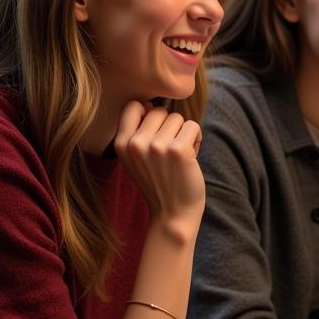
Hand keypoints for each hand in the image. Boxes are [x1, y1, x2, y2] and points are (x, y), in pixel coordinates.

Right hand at [114, 101, 204, 230]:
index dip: (149, 114)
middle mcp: (136, 143)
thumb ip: (137, 133)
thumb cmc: (158, 183)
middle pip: (160, 110)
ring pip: (178, 118)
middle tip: (170, 150)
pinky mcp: (178, 150)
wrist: (172, 214)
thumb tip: (149, 104)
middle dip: (170, 127)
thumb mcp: (136, 159)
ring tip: (180, 156)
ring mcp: (157, 146)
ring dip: (184, 134)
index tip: (156, 133)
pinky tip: (191, 157)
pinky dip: (197, 139)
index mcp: (121, 143)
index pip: (134, 105)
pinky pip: (193, 126)